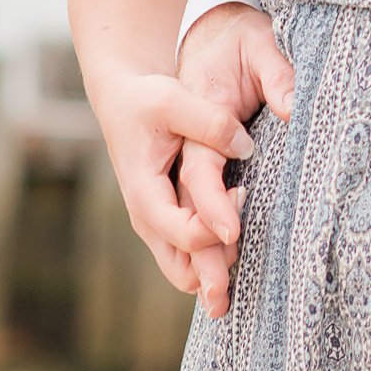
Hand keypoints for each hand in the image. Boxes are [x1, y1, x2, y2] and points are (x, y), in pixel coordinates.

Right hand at [88, 66, 260, 297]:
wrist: (123, 98)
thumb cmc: (144, 99)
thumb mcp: (174, 99)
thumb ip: (211, 124)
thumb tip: (247, 148)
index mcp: (145, 193)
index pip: (186, 236)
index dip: (219, 227)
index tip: (243, 192)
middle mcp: (147, 217)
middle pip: (185, 273)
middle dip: (219, 269)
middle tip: (248, 234)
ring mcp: (156, 223)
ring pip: (187, 271)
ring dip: (217, 264)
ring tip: (247, 232)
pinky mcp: (167, 218)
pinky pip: (190, 255)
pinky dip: (212, 253)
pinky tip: (238, 230)